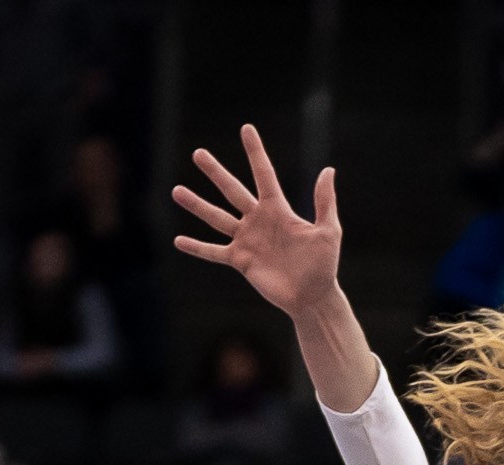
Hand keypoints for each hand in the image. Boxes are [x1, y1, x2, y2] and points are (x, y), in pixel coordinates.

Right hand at [172, 123, 343, 322]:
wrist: (313, 296)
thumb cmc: (324, 265)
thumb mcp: (328, 232)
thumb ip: (324, 202)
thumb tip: (328, 170)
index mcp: (278, 209)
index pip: (264, 174)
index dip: (255, 152)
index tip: (246, 129)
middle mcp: (258, 220)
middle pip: (232, 190)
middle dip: (215, 172)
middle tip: (198, 153)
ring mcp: (247, 240)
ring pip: (217, 218)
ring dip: (197, 205)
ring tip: (176, 190)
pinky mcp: (240, 260)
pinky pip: (214, 252)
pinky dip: (197, 247)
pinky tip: (178, 240)